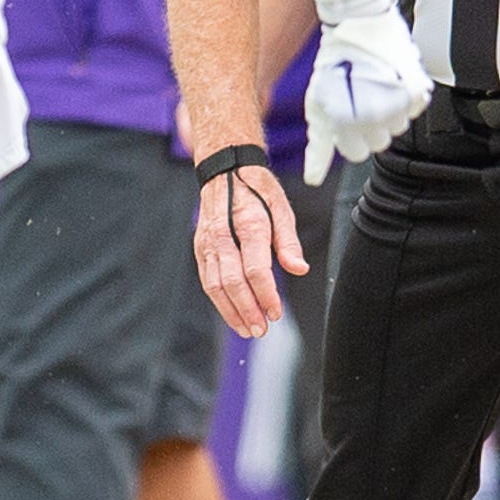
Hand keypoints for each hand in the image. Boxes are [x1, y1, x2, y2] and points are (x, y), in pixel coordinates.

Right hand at [195, 158, 307, 338]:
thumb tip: (299, 269)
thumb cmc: (257, 190)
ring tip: (247, 329)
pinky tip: (232, 313)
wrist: (225, 169)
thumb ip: (288, 242)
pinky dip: (218, 300)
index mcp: (248, 223)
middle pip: (232, 281)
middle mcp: (223, 234)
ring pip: (215, 285)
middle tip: (261, 330)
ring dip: (230, 311)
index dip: (266, 294)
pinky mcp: (200, 248)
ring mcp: (208, 242)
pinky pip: (206, 279)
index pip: (255, 268)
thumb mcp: (282, 208)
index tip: (276, 313)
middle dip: (247, 309)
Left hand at [302, 10, 431, 183]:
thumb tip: (312, 180)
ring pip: (398, 128)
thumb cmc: (332, 63)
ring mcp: (399, 102)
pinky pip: (415, 109)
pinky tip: (390, 82)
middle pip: (379, 143)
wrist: (357, 22)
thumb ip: (318, 146)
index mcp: (348, 121)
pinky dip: (405, 99)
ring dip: (388, 114)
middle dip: (368, 127)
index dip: (348, 137)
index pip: (356, 153)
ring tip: (373, 88)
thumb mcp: (317, 104)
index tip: (344, 117)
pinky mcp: (417, 87)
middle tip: (358, 100)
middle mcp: (375, 115)